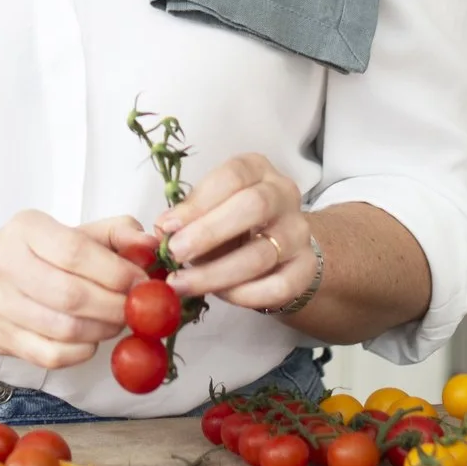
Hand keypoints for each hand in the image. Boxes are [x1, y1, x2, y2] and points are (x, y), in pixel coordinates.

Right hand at [0, 211, 153, 369]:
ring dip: (103, 330)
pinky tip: (90, 340)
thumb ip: (113, 232)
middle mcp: (8, 266)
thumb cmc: (26, 254)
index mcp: (27, 230)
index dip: (116, 272)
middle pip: (72, 295)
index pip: (76, 252)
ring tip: (116, 321)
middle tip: (137, 308)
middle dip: (116, 306)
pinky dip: (81, 353)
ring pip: (65, 330)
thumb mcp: (65, 231)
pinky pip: (51, 356)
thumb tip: (151, 243)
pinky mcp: (5, 340)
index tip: (141, 282)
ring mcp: (2, 307)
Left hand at [158, 154, 313, 312]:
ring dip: (217, 273)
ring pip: (262, 254)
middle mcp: (284, 195)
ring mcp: (299, 232)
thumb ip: (187, 219)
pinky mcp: (306, 268)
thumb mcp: (209, 211)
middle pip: (254, 206)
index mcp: (257, 169)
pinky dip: (245, 295)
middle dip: (209, 233)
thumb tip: (161, 233)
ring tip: (184, 284)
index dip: (197, 203)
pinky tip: (221, 296)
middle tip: (175, 255)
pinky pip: (278, 286)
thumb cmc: (233, 223)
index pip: (232, 177)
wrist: (280, 248)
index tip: (167, 227)